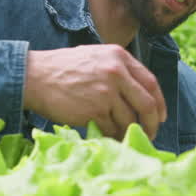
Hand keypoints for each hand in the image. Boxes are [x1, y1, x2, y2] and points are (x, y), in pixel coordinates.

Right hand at [24, 45, 166, 140]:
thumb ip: (118, 70)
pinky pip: (112, 129)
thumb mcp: (95, 57)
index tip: (160, 116)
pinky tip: (109, 138)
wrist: (35, 77)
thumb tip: (138, 94)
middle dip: (152, 123)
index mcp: (119, 57)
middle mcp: (117, 72)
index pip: (151, 82)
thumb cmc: (62, 68)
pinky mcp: (95, 110)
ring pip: (129, 120)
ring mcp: (106, 92)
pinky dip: (112, 136)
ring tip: (124, 137)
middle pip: (147, 104)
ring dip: (129, 132)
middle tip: (150, 134)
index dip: (159, 103)